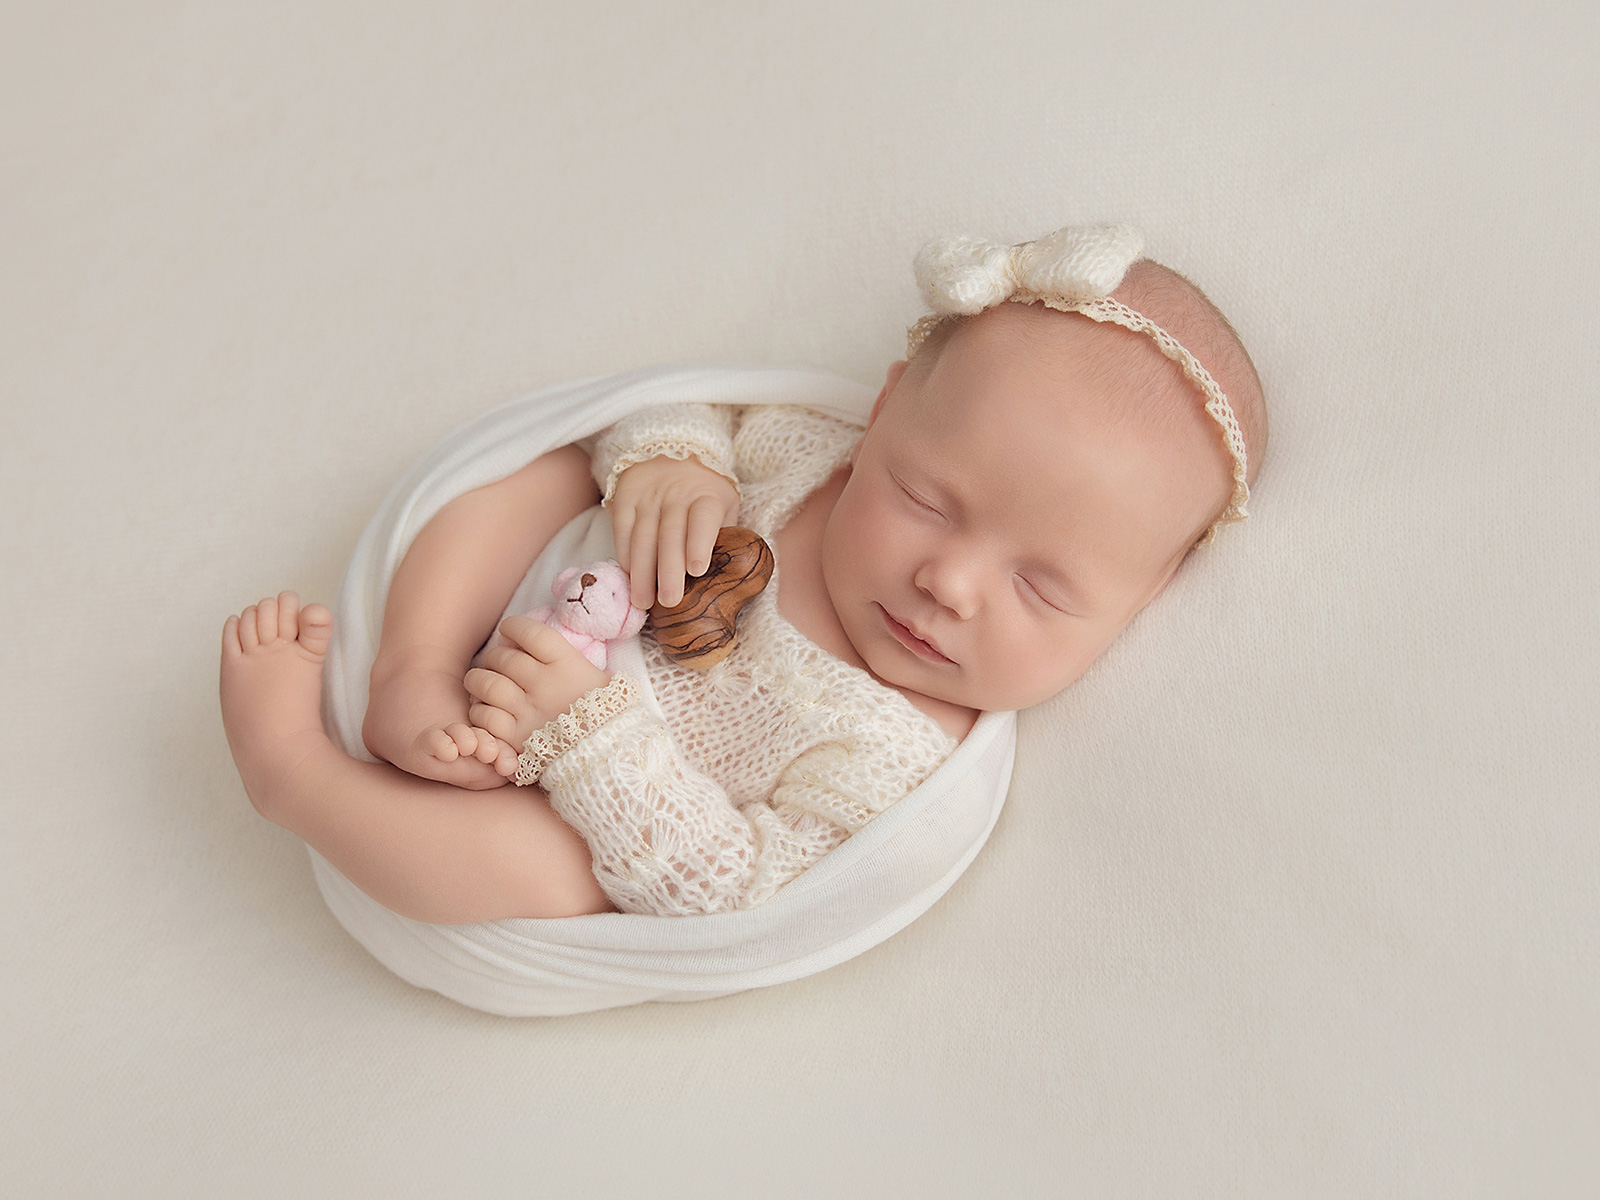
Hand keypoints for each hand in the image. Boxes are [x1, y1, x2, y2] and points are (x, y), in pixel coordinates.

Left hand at [463, 616, 610, 759]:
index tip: (509, 629)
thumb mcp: (597, 676)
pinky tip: (488, 710)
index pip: (530, 633)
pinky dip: (480, 711)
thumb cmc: (604, 714)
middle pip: (503, 656)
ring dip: (479, 680)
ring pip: (486, 683)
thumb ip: (566, 658)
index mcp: (568, 665)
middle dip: (495, 656)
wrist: (608, 755)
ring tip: (483, 683)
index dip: (513, 627)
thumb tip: (530, 642)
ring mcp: (528, 712)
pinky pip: (483, 716)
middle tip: (499, 662)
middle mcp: (545, 685)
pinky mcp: (516, 738)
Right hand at [609, 455, 739, 608]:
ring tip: (643, 601)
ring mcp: (648, 497)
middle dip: (668, 571)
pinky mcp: (625, 498)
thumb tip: (727, 575)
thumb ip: (725, 534)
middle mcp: (676, 495)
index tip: (697, 571)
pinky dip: (624, 554)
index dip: (699, 543)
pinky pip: (622, 529)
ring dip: (642, 572)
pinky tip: (629, 576)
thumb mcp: (724, 503)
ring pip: (643, 537)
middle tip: (669, 601)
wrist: (670, 449)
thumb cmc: (704, 490)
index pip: (703, 519)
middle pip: (670, 535)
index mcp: (707, 496)